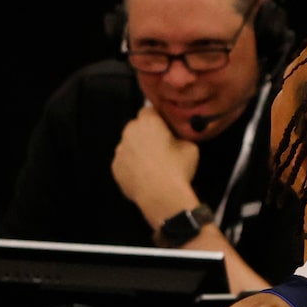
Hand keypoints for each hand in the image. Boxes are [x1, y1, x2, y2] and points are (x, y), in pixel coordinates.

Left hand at [113, 103, 201, 228]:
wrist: (162, 196)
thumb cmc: (177, 169)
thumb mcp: (191, 148)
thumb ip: (180, 137)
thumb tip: (176, 139)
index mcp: (148, 122)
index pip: (149, 110)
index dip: (158, 119)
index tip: (166, 129)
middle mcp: (129, 131)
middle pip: (136, 127)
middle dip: (146, 134)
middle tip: (161, 148)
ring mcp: (120, 150)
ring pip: (129, 145)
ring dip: (139, 151)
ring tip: (153, 166)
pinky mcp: (115, 167)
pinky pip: (125, 162)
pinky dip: (132, 167)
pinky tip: (145, 177)